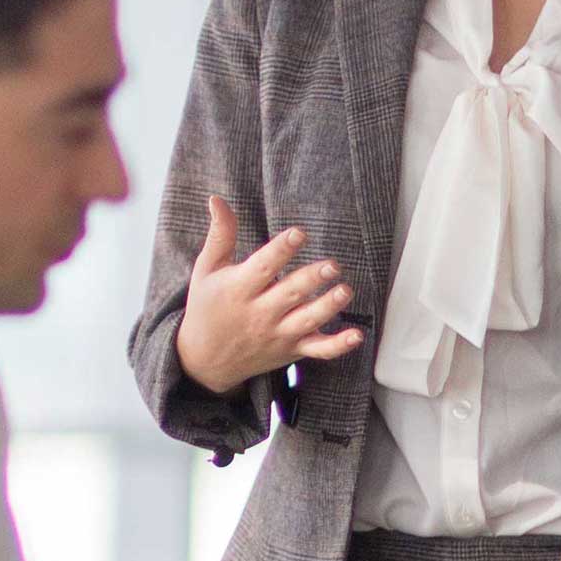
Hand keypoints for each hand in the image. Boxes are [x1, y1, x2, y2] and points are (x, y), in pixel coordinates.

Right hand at [171, 198, 364, 396]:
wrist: (204, 360)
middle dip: (311, 279)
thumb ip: (220, 235)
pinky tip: (356, 335)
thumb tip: (217, 199)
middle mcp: (259, 313)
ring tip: (344, 291)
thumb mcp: (207, 269)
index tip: (298, 234)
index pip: (262, 267)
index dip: (281, 250)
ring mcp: (277, 334)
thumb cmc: (207, 307)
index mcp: (238, 289)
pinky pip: (318, 350)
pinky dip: (338, 345)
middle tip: (332, 265)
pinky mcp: (291, 350)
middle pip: (290, 294)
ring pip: (307, 321)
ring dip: (328, 307)